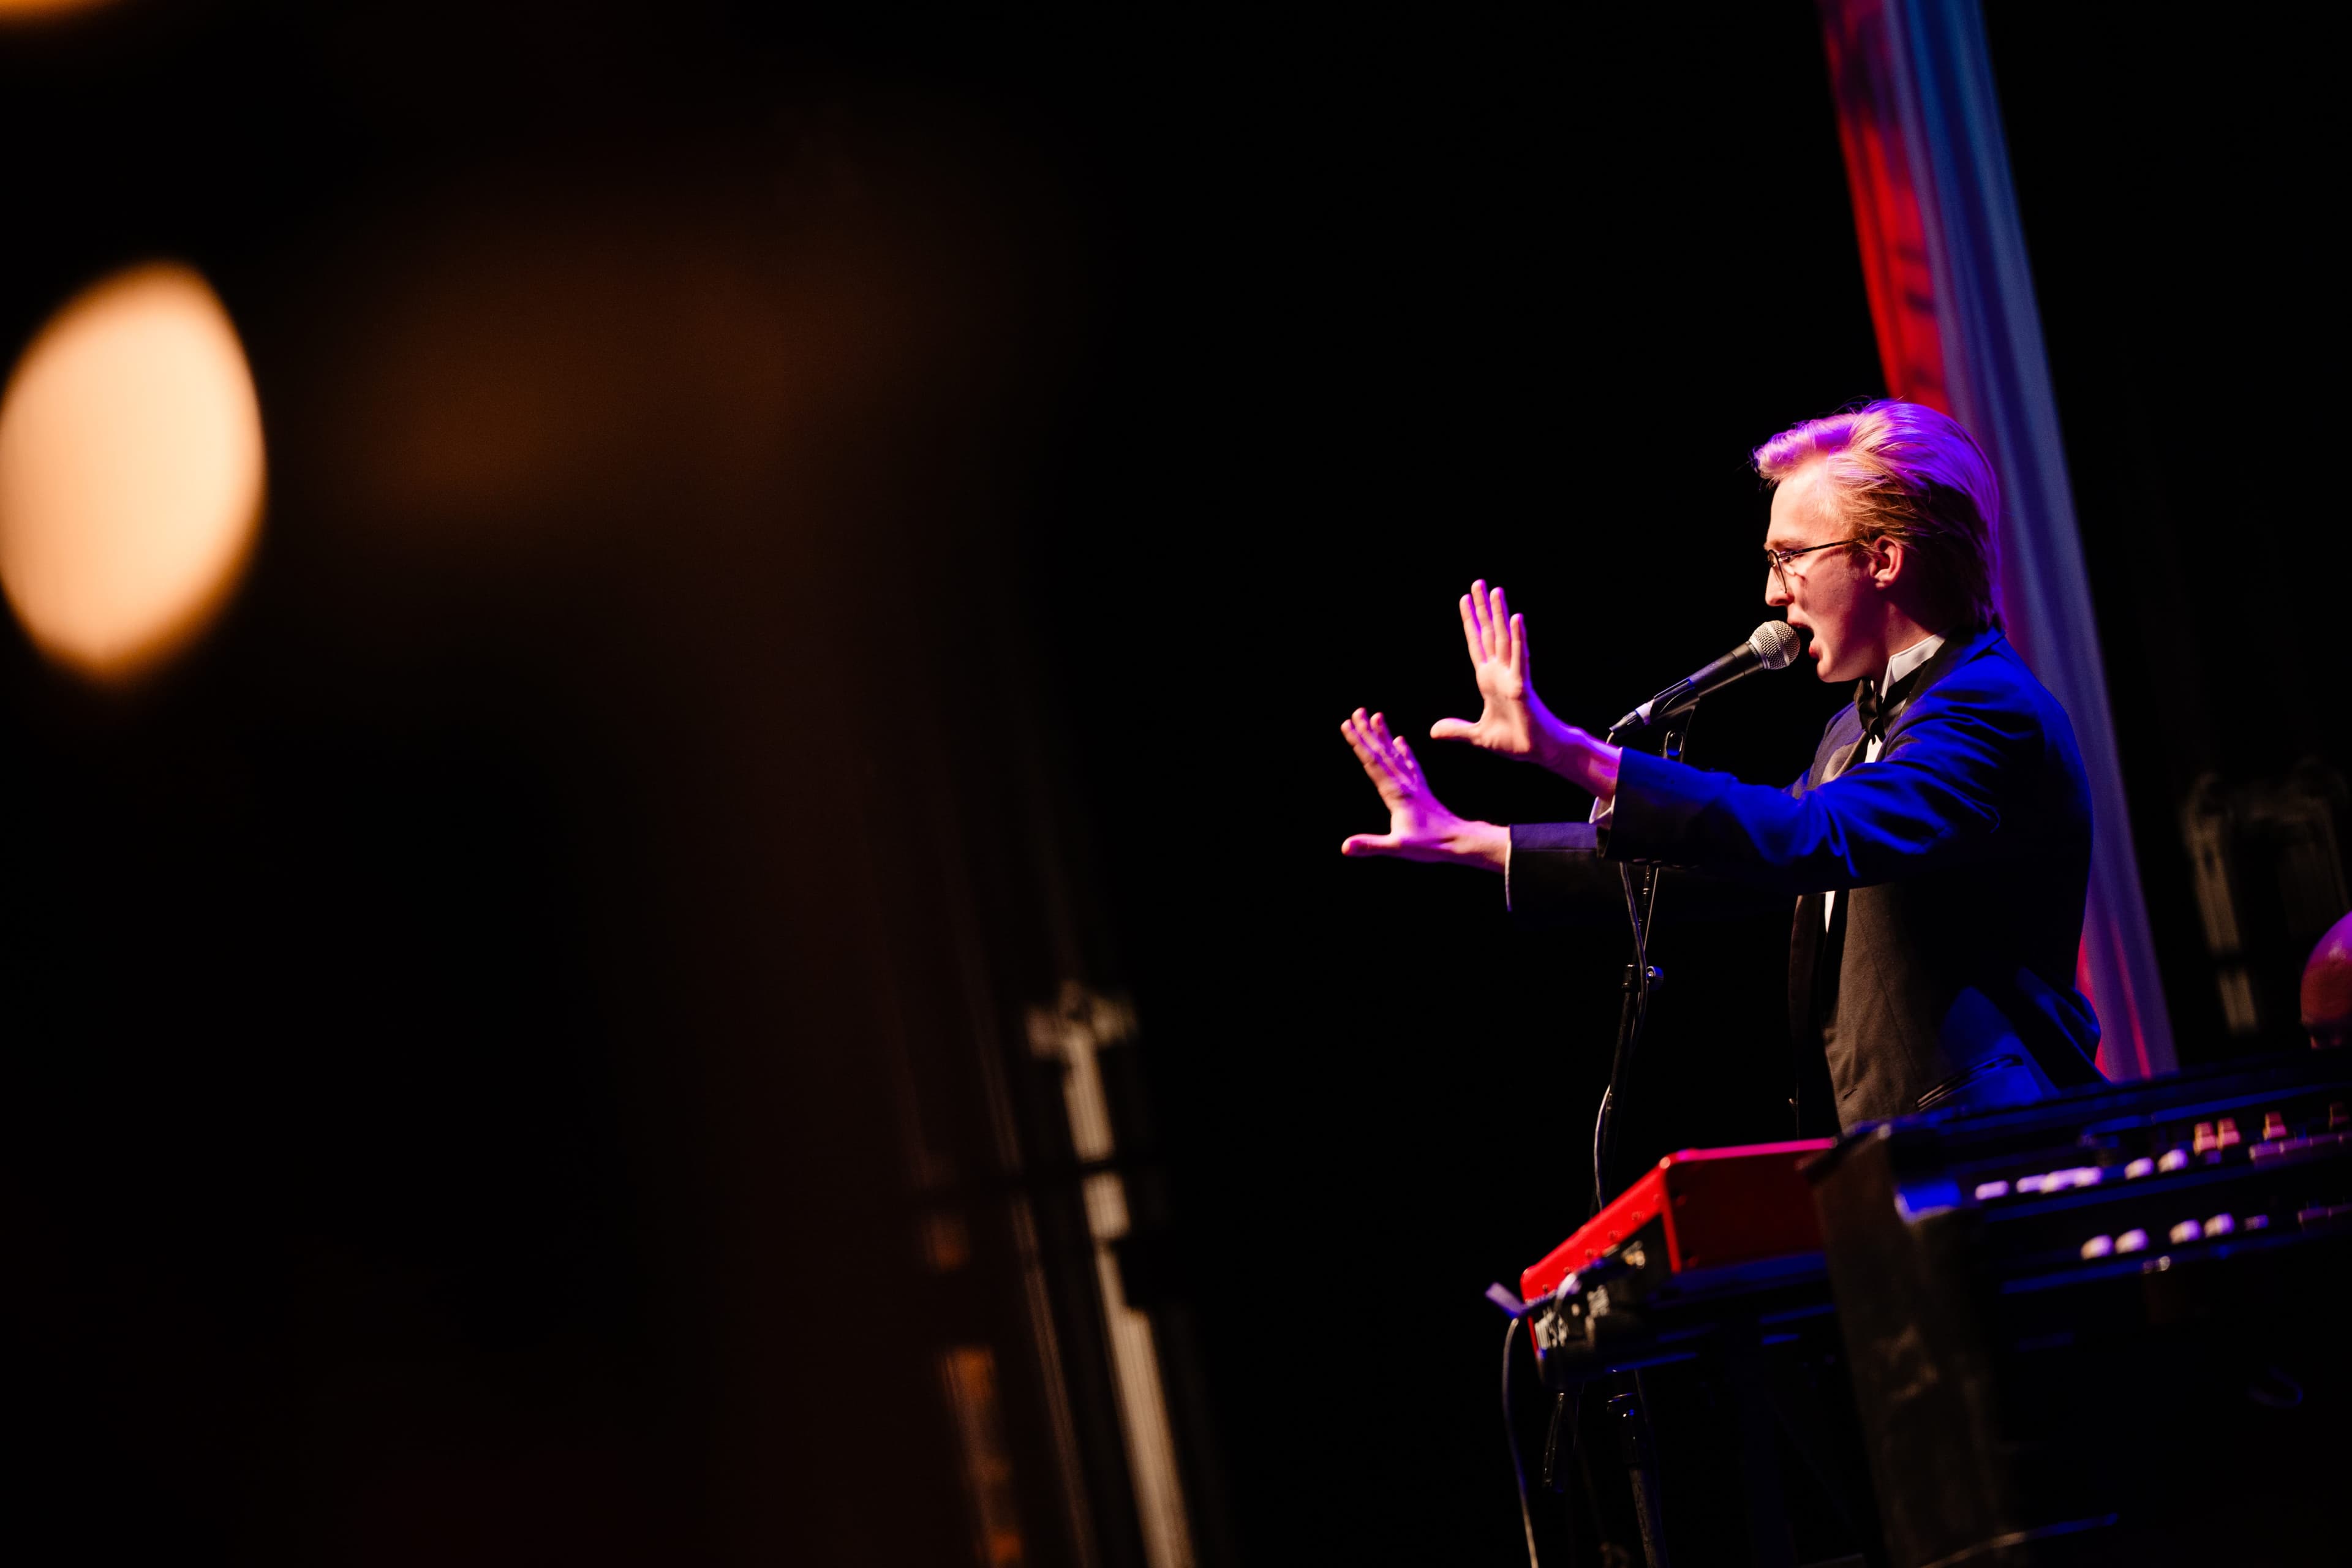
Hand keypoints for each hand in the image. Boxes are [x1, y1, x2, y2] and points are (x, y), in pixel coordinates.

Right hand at [1338, 708, 1507, 869]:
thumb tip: (1344, 847)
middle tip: (1357, 711)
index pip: (1372, 763)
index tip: (1347, 724)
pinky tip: (1400, 740)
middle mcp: (1404, 784)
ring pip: (1395, 755)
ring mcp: (1414, 785)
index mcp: (1396, 793)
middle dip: (1368, 732)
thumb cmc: (1430, 846)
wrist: (1461, 842)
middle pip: (1382, 753)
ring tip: (1377, 716)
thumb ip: (1371, 846)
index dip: (1358, 743)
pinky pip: (1410, 764)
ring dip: (1384, 736)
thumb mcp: (1398, 848)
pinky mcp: (1421, 789)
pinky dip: (1403, 751)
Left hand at [1430, 580, 1564, 760]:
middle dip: (1483, 609)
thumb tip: (1433, 731)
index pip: (1476, 644)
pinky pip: (1520, 658)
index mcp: (1489, 680)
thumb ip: (1457, 730)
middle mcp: (1500, 672)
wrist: (1539, 753)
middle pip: (1489, 634)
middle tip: (1478, 583)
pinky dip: (1518, 638)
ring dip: (1500, 615)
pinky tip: (1516, 619)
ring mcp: (1512, 676)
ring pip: (1504, 639)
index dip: (1470, 623)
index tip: (1464, 600)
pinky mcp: (1523, 686)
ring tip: (1495, 590)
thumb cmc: (1515, 741)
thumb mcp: (1478, 736)